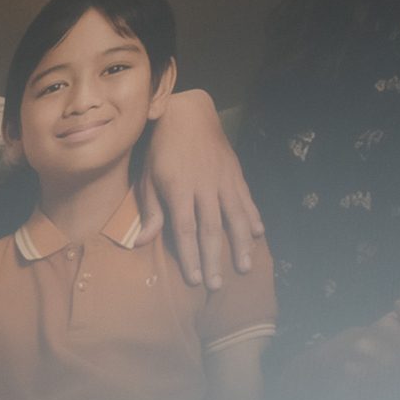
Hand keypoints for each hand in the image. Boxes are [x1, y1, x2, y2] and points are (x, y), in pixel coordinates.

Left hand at [140, 87, 262, 283]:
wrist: (188, 113)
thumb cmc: (161, 149)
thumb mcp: (148, 177)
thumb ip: (150, 210)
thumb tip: (141, 243)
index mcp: (179, 189)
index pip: (185, 230)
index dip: (190, 256)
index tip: (193, 279)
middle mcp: (204, 186)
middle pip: (211, 229)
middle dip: (214, 259)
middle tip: (216, 285)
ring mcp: (223, 179)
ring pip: (234, 217)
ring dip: (239, 244)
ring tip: (243, 268)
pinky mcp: (236, 173)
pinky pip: (247, 199)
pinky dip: (253, 217)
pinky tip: (257, 234)